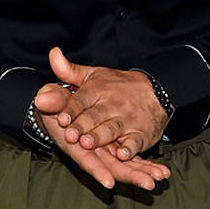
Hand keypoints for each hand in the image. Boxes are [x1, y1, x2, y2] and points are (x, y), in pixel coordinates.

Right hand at [32, 100, 169, 191]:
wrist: (61, 106)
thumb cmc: (55, 104)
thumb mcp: (51, 98)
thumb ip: (52, 99)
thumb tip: (42, 98)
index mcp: (74, 143)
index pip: (86, 160)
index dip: (97, 170)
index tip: (109, 181)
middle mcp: (90, 151)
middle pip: (111, 168)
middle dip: (130, 175)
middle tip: (148, 182)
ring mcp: (104, 149)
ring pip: (124, 166)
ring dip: (142, 172)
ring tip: (159, 178)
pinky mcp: (114, 147)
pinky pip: (131, 159)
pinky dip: (145, 165)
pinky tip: (161, 172)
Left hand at [42, 46, 169, 159]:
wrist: (156, 92)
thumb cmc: (118, 86)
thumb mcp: (94, 75)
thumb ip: (69, 70)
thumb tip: (53, 53)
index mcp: (99, 89)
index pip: (82, 100)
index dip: (71, 110)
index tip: (61, 118)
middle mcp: (113, 104)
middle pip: (95, 116)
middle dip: (83, 126)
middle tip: (71, 135)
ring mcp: (128, 119)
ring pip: (112, 129)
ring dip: (100, 137)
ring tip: (88, 143)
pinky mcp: (141, 133)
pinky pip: (135, 142)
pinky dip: (129, 148)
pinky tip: (122, 154)